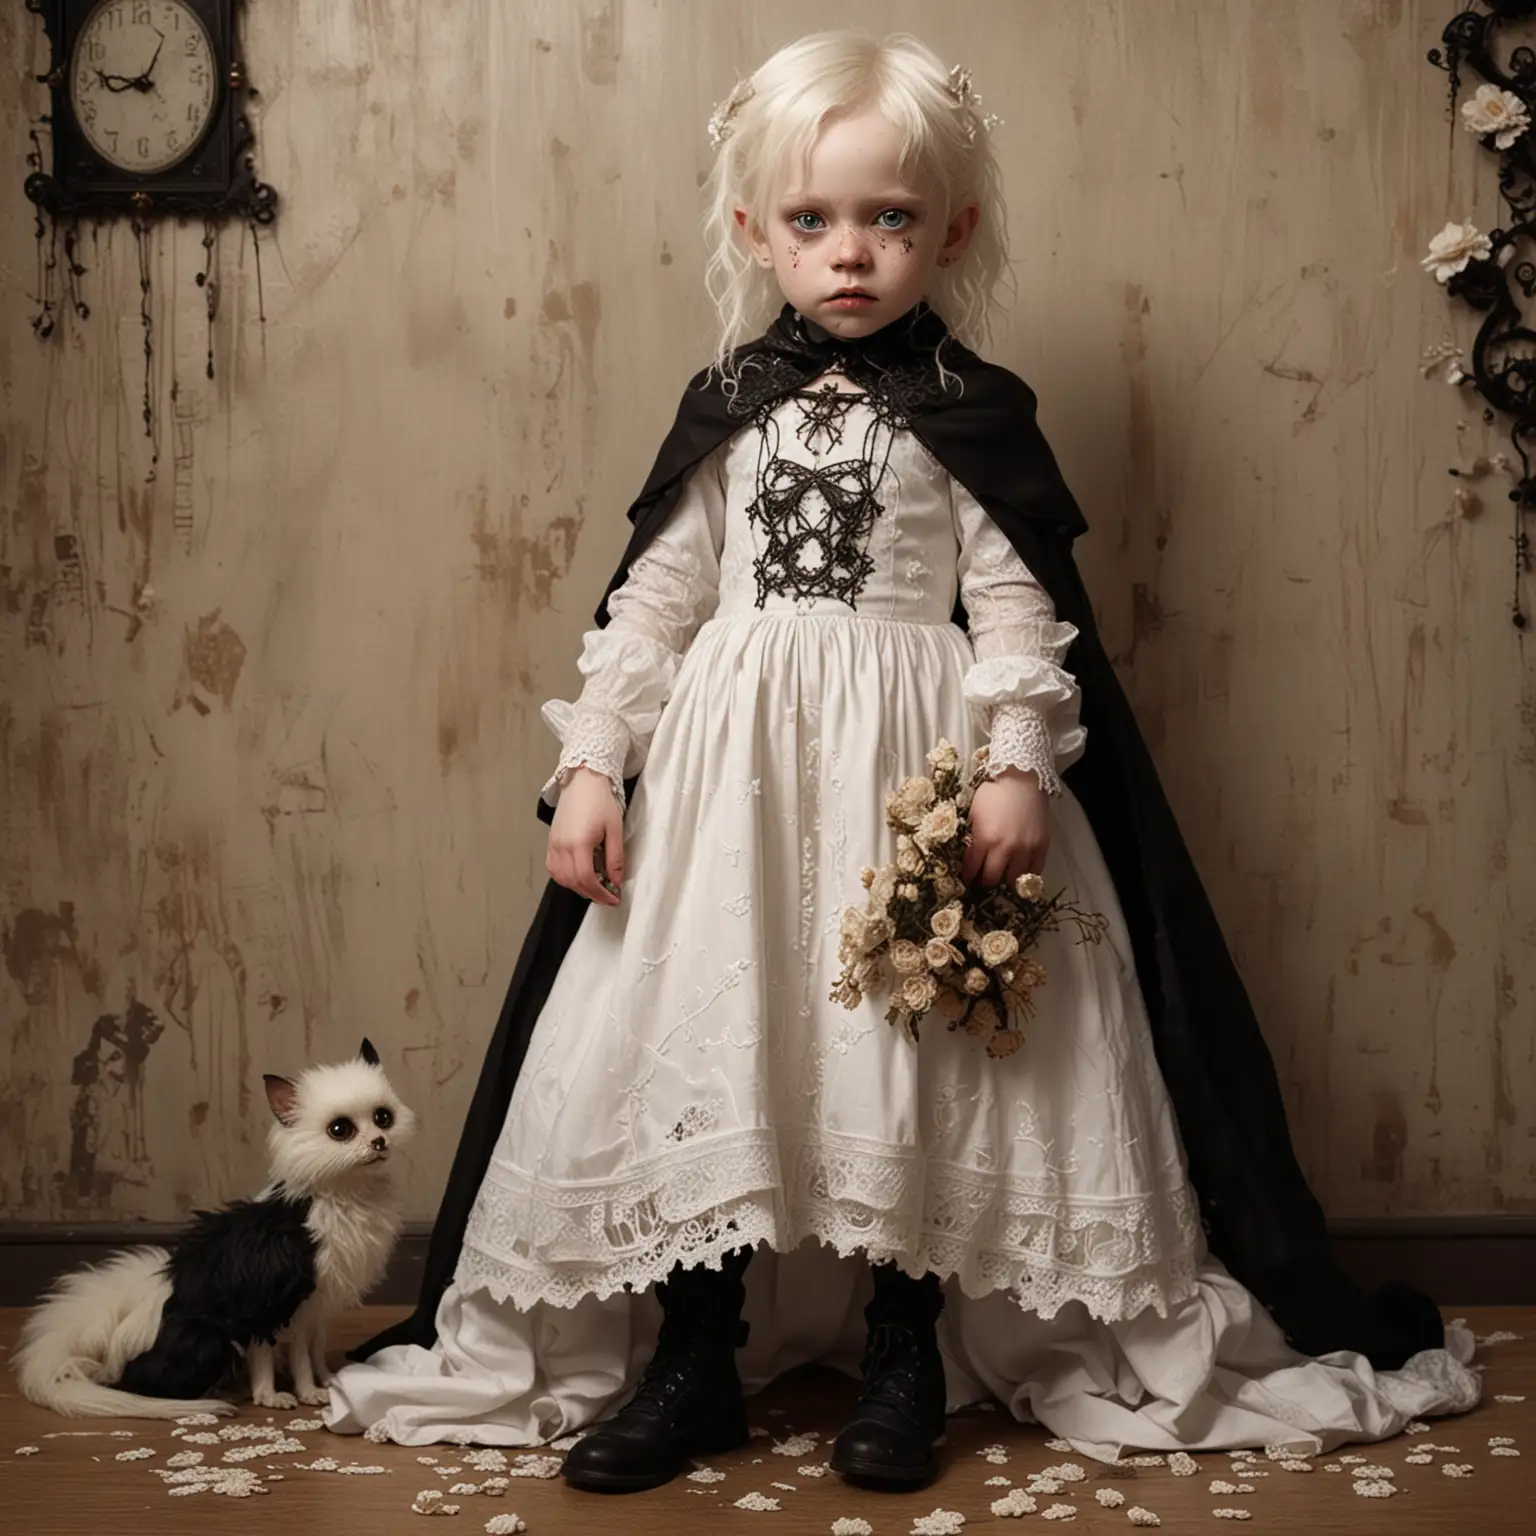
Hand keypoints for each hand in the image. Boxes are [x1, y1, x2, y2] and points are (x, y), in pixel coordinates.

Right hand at [547, 766, 624, 904]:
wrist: (582, 780)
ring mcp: (553, 844)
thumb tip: (615, 882)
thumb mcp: (614, 829)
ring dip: (578, 888)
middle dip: (592, 894)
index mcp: (578, 844)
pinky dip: (565, 878)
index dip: (601, 894)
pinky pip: (553, 868)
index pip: (587, 880)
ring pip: (561, 878)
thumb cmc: (600, 801)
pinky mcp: (550, 841)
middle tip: (608, 896)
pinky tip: (579, 876)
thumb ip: (615, 858)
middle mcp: (561, 847)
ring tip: (596, 886)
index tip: (614, 899)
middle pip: (573, 882)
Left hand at [960, 768, 1050, 888]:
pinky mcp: (1042, 847)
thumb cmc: (994, 792)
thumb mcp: (973, 813)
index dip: (967, 877)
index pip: (972, 869)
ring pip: (1013, 880)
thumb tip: (967, 855)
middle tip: (981, 880)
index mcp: (984, 839)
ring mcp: (1026, 849)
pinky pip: (1034, 872)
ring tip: (1000, 877)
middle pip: (992, 879)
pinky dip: (1025, 876)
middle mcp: (1005, 848)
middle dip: (983, 882)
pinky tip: (1018, 872)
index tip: (966, 880)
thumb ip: (970, 837)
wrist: (1023, 778)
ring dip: (1004, 880)